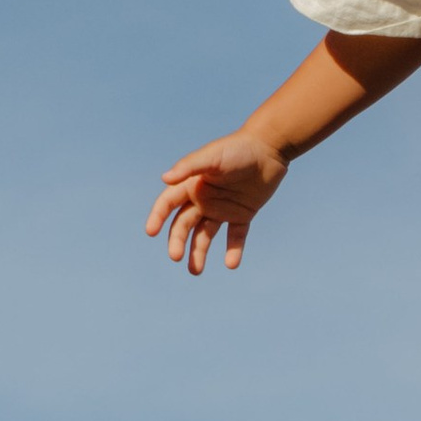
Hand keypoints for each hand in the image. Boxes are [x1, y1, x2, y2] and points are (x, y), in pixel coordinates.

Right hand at [147, 135, 288, 274]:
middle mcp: (203, 199)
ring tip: (196, 271)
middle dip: (177, 241)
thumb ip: (190, 166)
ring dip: (198, 252)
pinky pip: (235, 236)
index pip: (168, 204)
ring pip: (205, 235)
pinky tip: (231, 264)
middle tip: (176, 257)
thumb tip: (165, 178)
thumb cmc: (238, 148)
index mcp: (191, 185)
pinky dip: (233, 250)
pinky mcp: (242, 215)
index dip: (157, 217)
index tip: (151, 232)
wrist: (270, 149)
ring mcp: (222, 209)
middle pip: (183, 225)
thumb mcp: (213, 156)